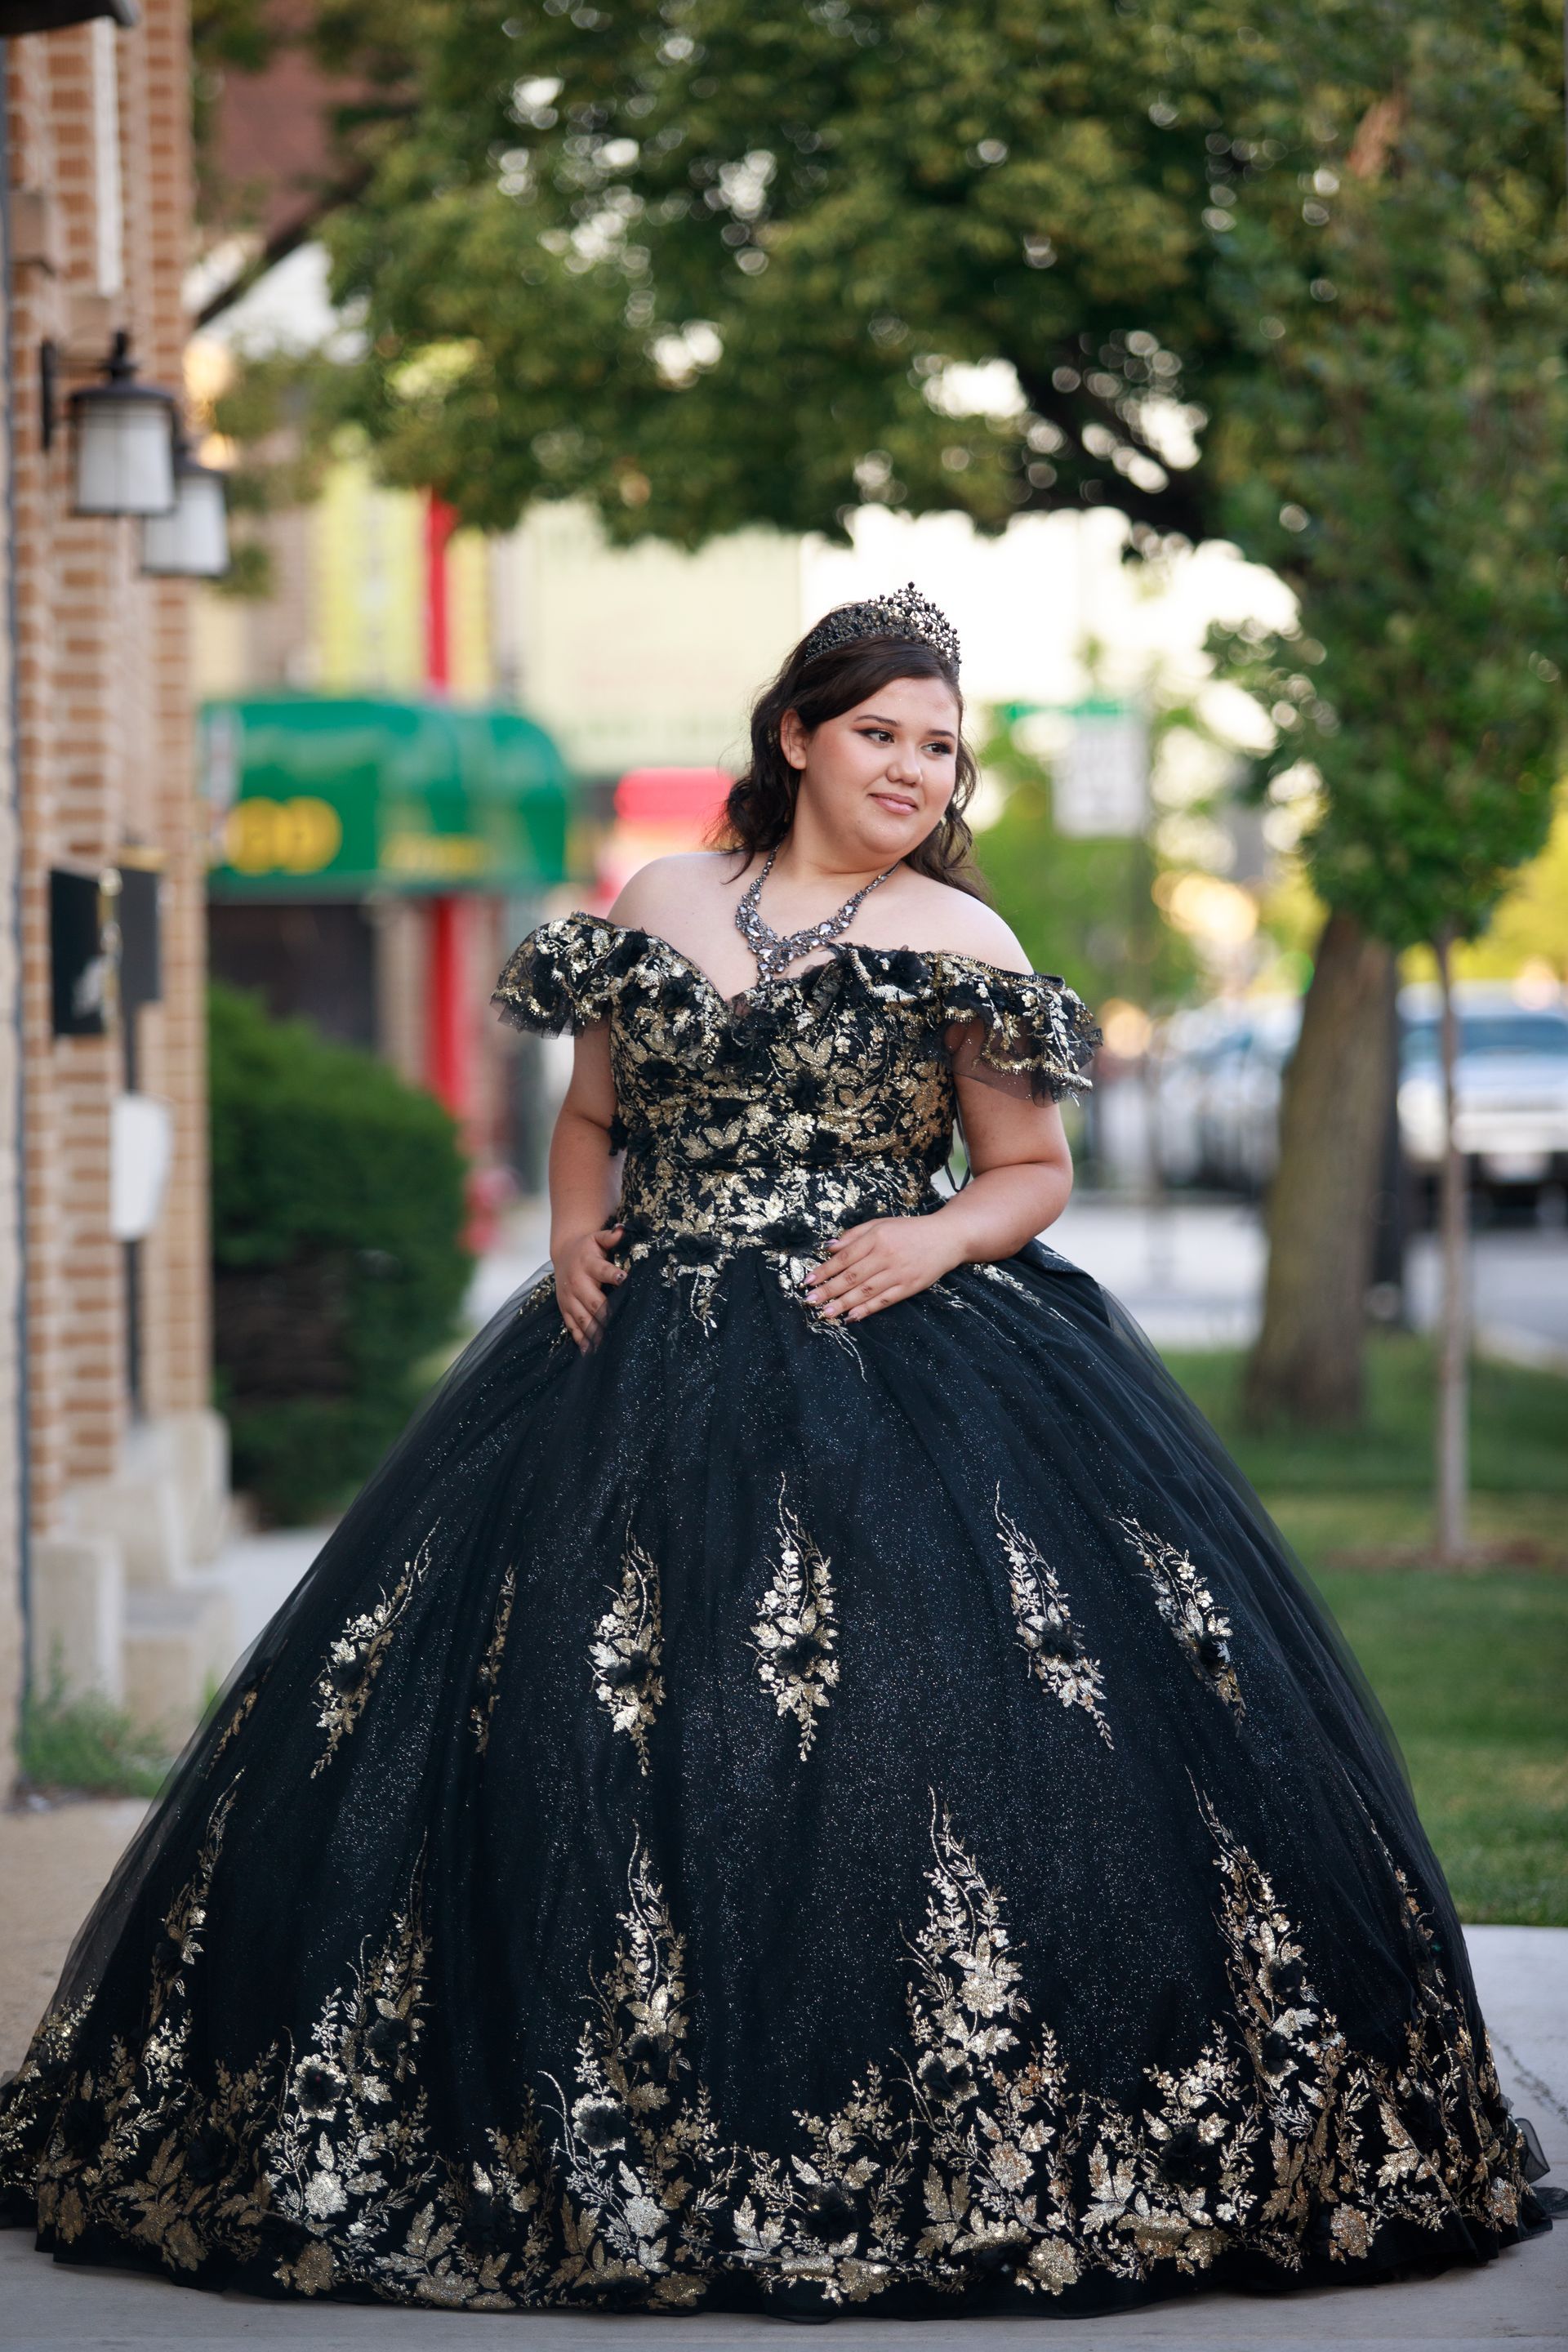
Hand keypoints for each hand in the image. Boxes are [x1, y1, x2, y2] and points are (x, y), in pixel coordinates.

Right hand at [553, 1224, 625, 1351]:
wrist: (565, 1254)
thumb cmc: (588, 1248)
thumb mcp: (598, 1238)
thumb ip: (610, 1236)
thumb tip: (623, 1230)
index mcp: (588, 1264)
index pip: (601, 1270)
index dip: (612, 1275)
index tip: (623, 1280)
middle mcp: (577, 1282)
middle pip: (593, 1301)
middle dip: (606, 1314)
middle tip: (620, 1327)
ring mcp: (569, 1298)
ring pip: (582, 1317)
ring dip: (595, 1331)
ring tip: (607, 1344)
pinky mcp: (565, 1309)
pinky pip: (572, 1326)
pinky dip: (581, 1339)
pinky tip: (591, 1351)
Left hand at [803, 1215, 959, 1322]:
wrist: (947, 1237)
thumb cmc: (910, 1230)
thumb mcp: (881, 1224)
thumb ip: (854, 1235)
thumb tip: (829, 1247)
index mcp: (877, 1237)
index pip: (845, 1257)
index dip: (825, 1270)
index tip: (808, 1281)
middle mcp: (886, 1255)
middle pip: (852, 1276)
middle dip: (829, 1290)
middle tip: (810, 1301)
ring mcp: (898, 1273)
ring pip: (866, 1291)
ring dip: (843, 1304)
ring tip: (825, 1313)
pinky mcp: (909, 1287)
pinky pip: (884, 1301)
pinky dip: (867, 1310)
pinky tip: (852, 1316)